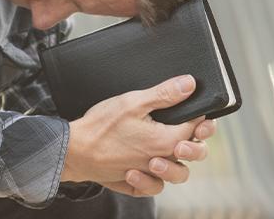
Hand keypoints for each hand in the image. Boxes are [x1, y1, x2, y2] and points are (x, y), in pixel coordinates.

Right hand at [61, 75, 201, 195]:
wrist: (74, 150)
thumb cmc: (100, 126)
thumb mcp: (133, 102)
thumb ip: (164, 94)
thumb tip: (189, 85)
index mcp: (164, 141)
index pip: (195, 128)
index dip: (199, 117)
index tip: (195, 108)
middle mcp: (160, 161)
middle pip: (193, 155)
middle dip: (196, 140)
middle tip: (188, 128)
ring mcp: (147, 175)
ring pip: (177, 175)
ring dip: (177, 161)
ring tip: (166, 149)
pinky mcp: (133, 183)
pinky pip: (154, 187)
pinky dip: (154, 179)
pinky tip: (145, 166)